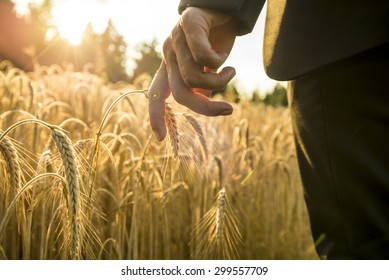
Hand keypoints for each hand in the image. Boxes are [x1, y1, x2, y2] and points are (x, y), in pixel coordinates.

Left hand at [149, 7, 237, 140]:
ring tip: (229, 70)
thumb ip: (202, 85)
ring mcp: (175, 38)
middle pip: (181, 92)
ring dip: (220, 81)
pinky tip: (225, 54)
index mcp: (170, 66)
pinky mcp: (187, 24)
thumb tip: (203, 99)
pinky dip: (219, 61)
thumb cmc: (216, 39)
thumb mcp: (209, 68)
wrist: (224, 7)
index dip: (155, 115)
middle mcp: (168, 54)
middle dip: (206, 108)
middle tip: (228, 110)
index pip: (157, 93)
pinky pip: (203, 56)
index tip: (160, 138)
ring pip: (194, 77)